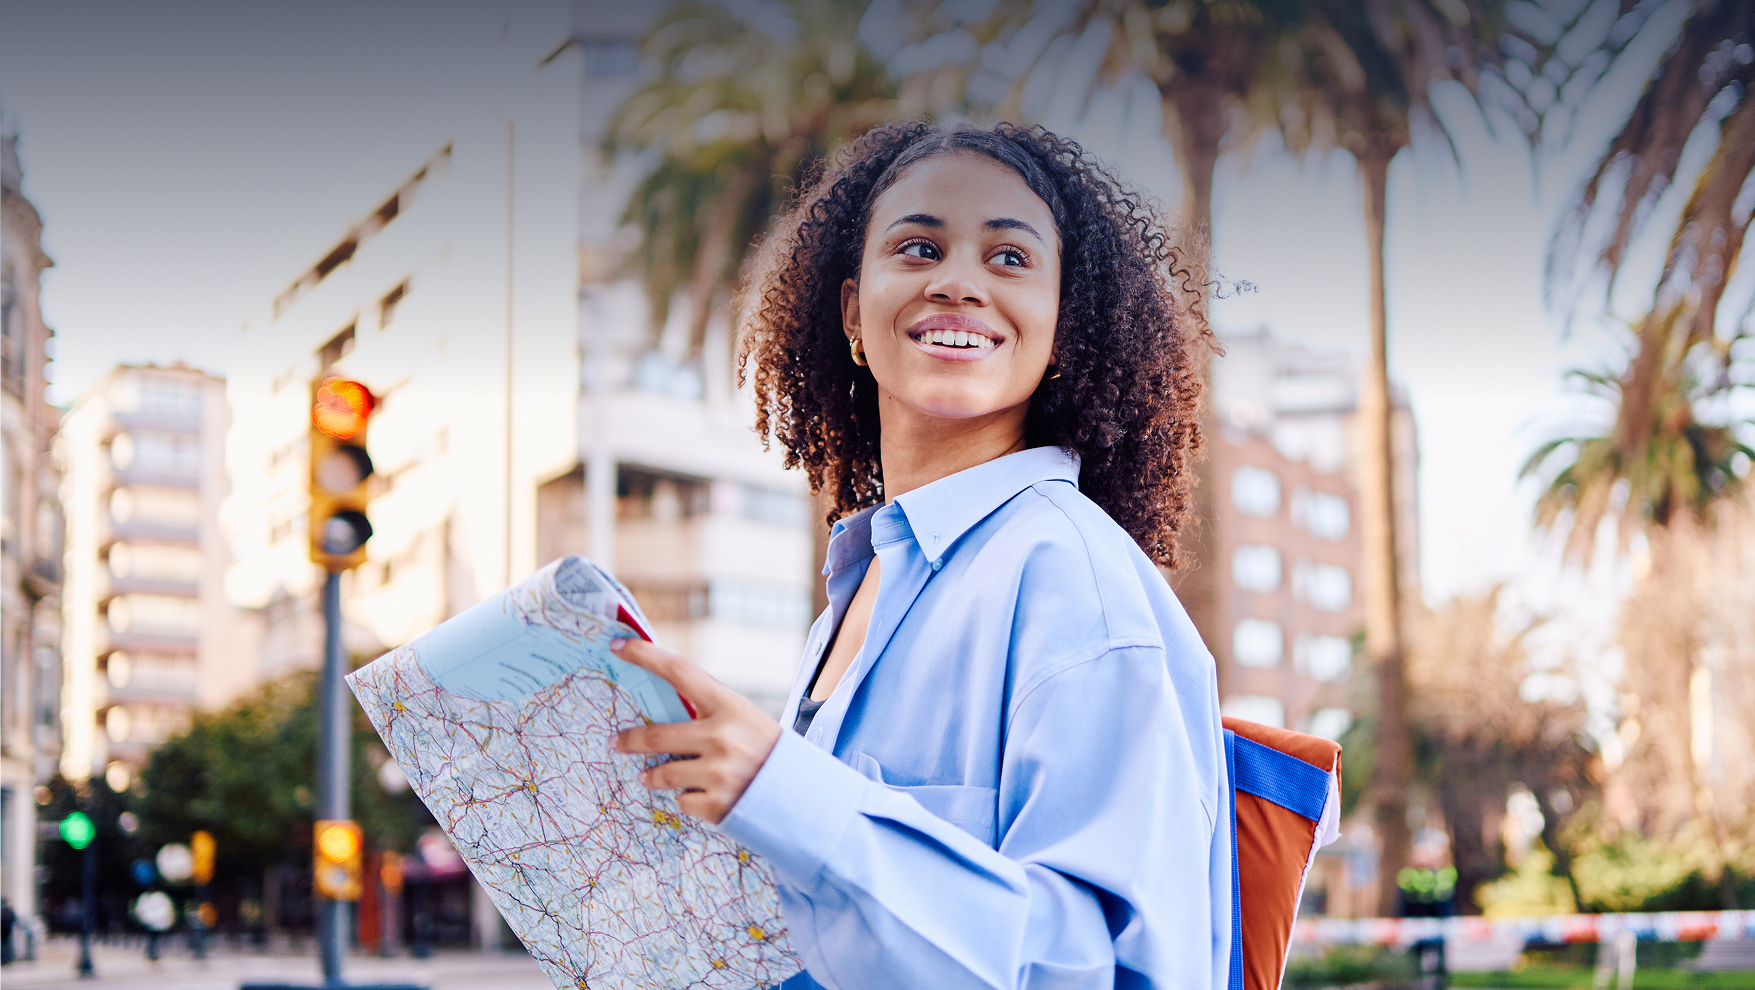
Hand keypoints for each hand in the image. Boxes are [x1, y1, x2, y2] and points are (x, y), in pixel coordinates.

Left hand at [611, 637, 782, 823]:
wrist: (804, 796)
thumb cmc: (768, 751)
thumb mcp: (746, 720)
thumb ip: (709, 715)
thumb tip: (661, 715)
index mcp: (730, 706)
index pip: (679, 671)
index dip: (645, 655)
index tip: (618, 645)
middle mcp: (721, 737)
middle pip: (656, 734)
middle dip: (629, 740)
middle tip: (616, 741)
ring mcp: (718, 772)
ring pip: (661, 774)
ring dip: (652, 776)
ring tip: (650, 776)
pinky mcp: (716, 804)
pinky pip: (681, 801)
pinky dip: (687, 799)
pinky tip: (705, 796)